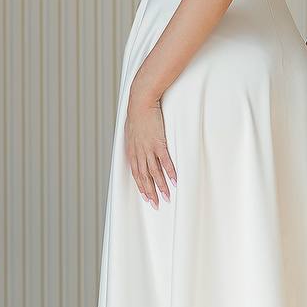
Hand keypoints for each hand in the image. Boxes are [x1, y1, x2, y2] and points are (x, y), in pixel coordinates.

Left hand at [124, 88, 175, 208]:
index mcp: (132, 151)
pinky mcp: (158, 142)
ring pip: (154, 172)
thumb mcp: (133, 130)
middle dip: (150, 192)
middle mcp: (139, 152)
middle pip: (144, 177)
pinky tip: (174, 181)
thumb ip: (136, 142)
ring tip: (167, 197)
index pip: (136, 174)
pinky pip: (164, 161)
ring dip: (160, 186)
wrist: (141, 101)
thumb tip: (138, 147)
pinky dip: (169, 172)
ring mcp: (148, 148)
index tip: (147, 198)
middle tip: (156, 205)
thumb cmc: (138, 113)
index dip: (141, 187)